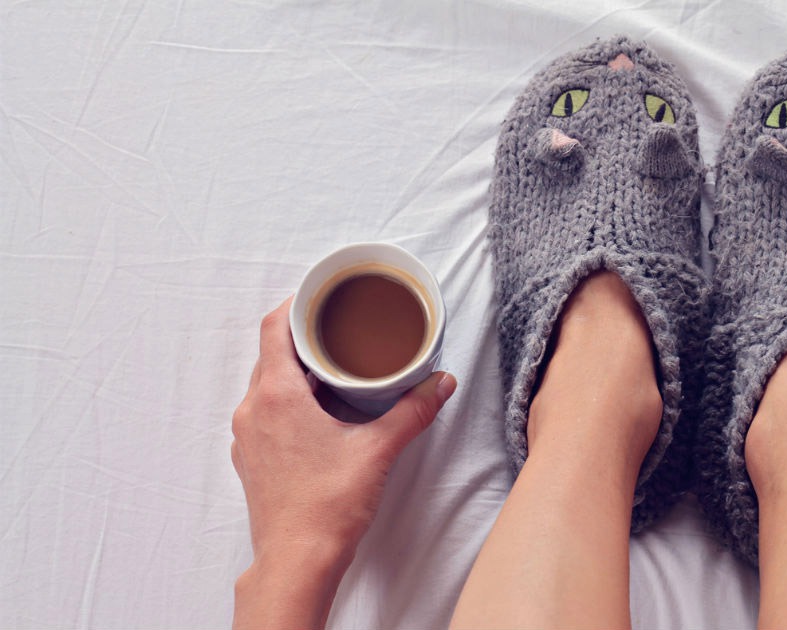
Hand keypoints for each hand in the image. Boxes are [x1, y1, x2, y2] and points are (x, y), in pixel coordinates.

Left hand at [231, 297, 455, 628]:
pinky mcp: (251, 457)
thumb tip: (440, 384)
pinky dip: (286, 399)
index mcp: (276, 395)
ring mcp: (247, 435)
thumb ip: (413, 410)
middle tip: (338, 330)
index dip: (295, 303)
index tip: (319, 295)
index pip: (273, 326)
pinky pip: (263, 410)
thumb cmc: (327, 508)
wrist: (297, 562)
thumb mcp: (379, 450)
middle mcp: (253, 409)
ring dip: (294, 370)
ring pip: (265, 382)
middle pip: (270, 352)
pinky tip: (317, 412)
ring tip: (332, 369)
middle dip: (303, 337)